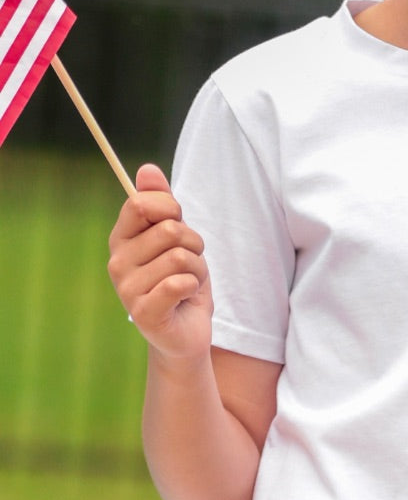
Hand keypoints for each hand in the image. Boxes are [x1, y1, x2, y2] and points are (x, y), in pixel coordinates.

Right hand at [108, 163, 212, 359]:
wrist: (187, 330)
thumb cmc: (181, 279)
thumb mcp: (176, 236)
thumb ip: (162, 202)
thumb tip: (147, 168)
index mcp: (121, 239)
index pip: (139, 204)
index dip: (170, 207)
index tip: (178, 221)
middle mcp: (117, 262)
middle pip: (169, 230)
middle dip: (194, 244)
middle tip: (190, 262)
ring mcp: (127, 289)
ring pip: (180, 257)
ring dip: (198, 269)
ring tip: (188, 283)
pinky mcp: (143, 312)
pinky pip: (179, 283)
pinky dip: (193, 287)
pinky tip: (185, 297)